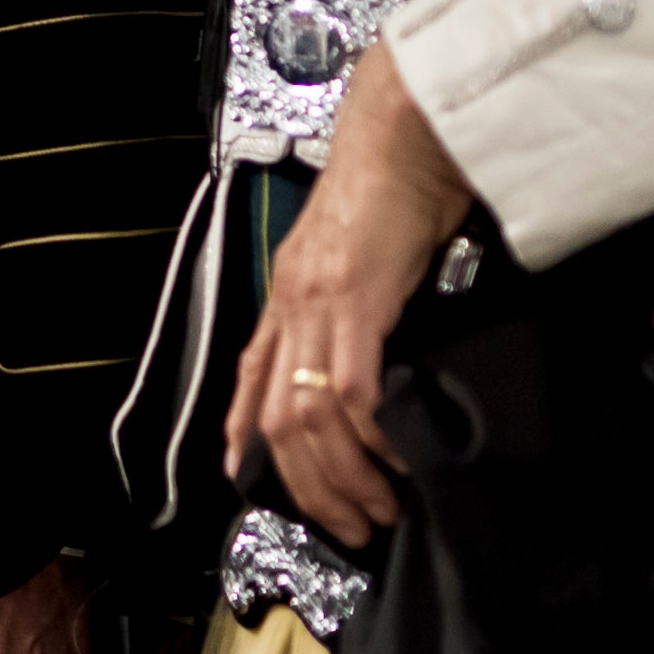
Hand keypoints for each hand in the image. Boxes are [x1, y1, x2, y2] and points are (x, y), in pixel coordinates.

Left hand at [226, 34, 473, 545]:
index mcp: (290, 289)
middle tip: (348, 525)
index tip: (251, 479)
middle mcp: (292, 301)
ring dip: (342, 475)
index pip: (249, 377)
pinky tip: (398, 458)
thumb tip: (385, 342)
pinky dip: (371, 435)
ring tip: (379, 508)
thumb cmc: (400, 179)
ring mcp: (318, 300)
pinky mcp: (356, 296)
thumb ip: (360, 298)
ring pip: (306, 416)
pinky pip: (350, 387)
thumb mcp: (367, 250)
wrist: (409, 127)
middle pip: (275, 419)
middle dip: (308, 486)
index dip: (244, 434)